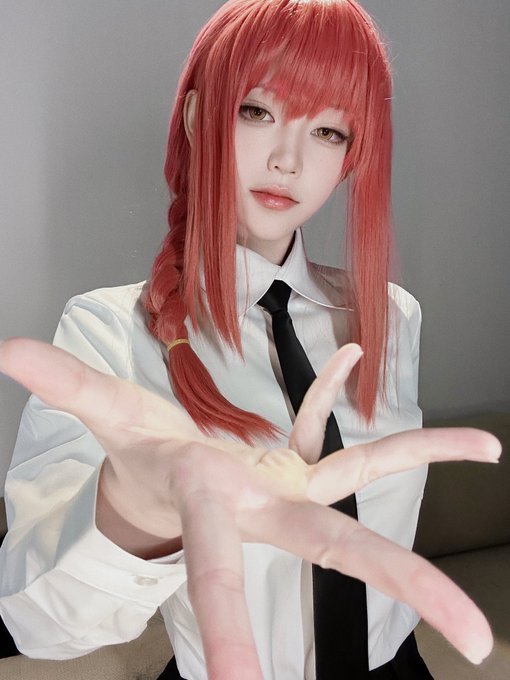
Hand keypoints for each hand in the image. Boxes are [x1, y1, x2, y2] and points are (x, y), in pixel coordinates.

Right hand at [0, 338, 500, 677]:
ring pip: (368, 477)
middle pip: (339, 547)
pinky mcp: (304, 463)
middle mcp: (267, 506)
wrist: (171, 474)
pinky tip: (356, 357)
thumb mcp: (106, 415)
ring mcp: (295, 484)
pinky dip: (344, 395)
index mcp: (215, 505)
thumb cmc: (142, 454)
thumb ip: (66, 385)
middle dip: (403, 584)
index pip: (218, 570)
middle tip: (478, 636)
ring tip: (488, 447)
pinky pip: (334, 427)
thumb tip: (5, 349)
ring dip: (424, 454)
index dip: (224, 626)